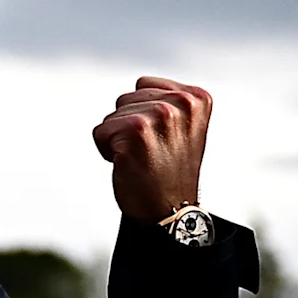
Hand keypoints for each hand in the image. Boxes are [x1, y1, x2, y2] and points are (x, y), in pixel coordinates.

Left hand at [90, 77, 211, 223]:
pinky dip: (107, 150)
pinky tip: (130, 164)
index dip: (145, 113)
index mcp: (196, 98)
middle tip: (152, 151)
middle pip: (126, 99)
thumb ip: (168, 101)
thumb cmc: (171, 173)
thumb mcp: (184, 127)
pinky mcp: (136, 131)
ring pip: (112, 116)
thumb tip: (140, 86)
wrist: (169, 211)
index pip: (144, 86)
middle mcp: (181, 103)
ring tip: (142, 158)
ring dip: (119, 138)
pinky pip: (101, 132)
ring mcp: (160, 115)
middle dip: (129, 125)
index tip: (163, 139)